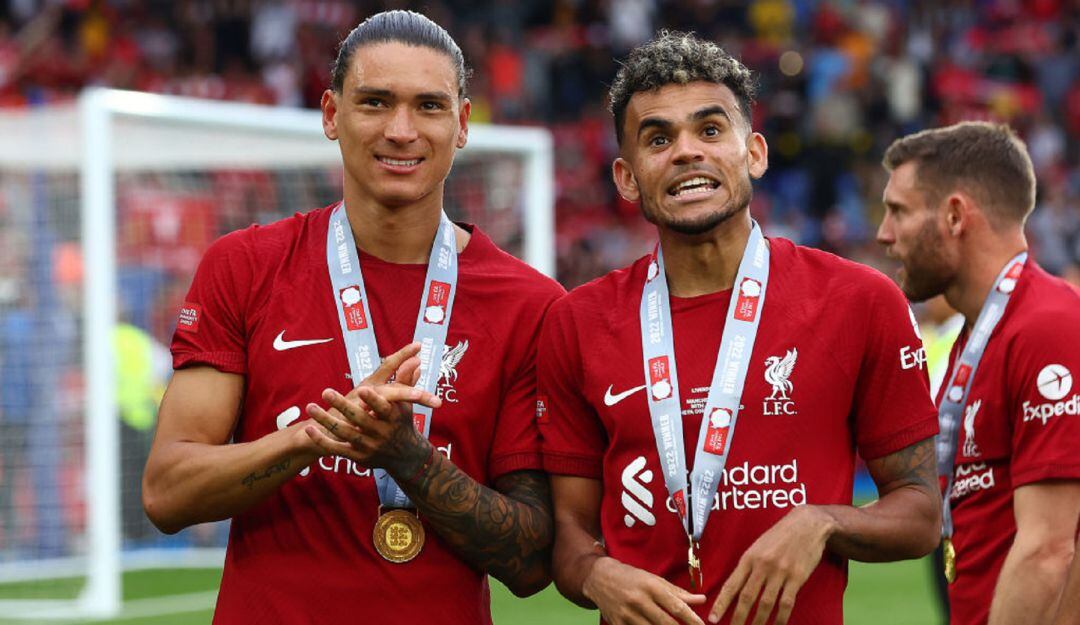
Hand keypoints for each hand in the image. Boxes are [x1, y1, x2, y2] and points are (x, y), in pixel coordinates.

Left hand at [303, 343, 441, 475]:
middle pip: (360, 419)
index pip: (383, 408)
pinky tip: (310, 428)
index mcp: (394, 418)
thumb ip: (406, 381)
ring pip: (345, 433)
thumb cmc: (402, 423)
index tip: (362, 389)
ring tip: (310, 406)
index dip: (373, 400)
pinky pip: (337, 449)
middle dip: (342, 405)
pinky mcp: (358, 457)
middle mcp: (381, 433)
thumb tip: (415, 359)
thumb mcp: (406, 404)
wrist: (404, 457)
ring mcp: (369, 446)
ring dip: (326, 420)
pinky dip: (322, 440)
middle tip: (326, 391)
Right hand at [583, 556, 706, 624]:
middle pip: (666, 623)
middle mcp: (639, 600)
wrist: (599, 577)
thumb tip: (702, 600)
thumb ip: (678, 592)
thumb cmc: (631, 577)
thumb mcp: (654, 580)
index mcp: (650, 586)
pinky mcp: (617, 624)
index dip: (692, 619)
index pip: (676, 607)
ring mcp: (627, 614)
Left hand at [709, 506, 836, 624]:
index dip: (721, 604)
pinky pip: (786, 603)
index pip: (731, 585)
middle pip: (747, 598)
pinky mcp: (797, 578)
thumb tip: (736, 587)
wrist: (807, 524)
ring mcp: (780, 572)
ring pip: (766, 604)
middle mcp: (762, 566)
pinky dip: (781, 618)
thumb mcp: (758, 545)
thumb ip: (749, 565)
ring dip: (759, 622)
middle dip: (738, 618)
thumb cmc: (780, 535)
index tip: (713, 619)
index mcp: (749, 557)